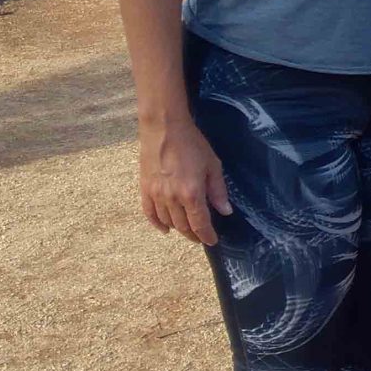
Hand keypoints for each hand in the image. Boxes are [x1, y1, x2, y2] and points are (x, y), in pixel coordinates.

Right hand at [138, 116, 228, 245]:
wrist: (164, 128)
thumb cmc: (192, 144)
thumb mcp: (212, 165)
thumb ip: (218, 191)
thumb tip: (225, 212)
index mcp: (191, 193)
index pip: (200, 223)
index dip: (206, 235)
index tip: (212, 241)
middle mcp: (172, 198)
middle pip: (183, 225)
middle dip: (193, 234)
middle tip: (201, 236)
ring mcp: (156, 194)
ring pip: (167, 221)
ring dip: (178, 229)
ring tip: (187, 230)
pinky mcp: (144, 189)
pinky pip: (149, 213)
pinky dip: (157, 224)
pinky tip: (164, 229)